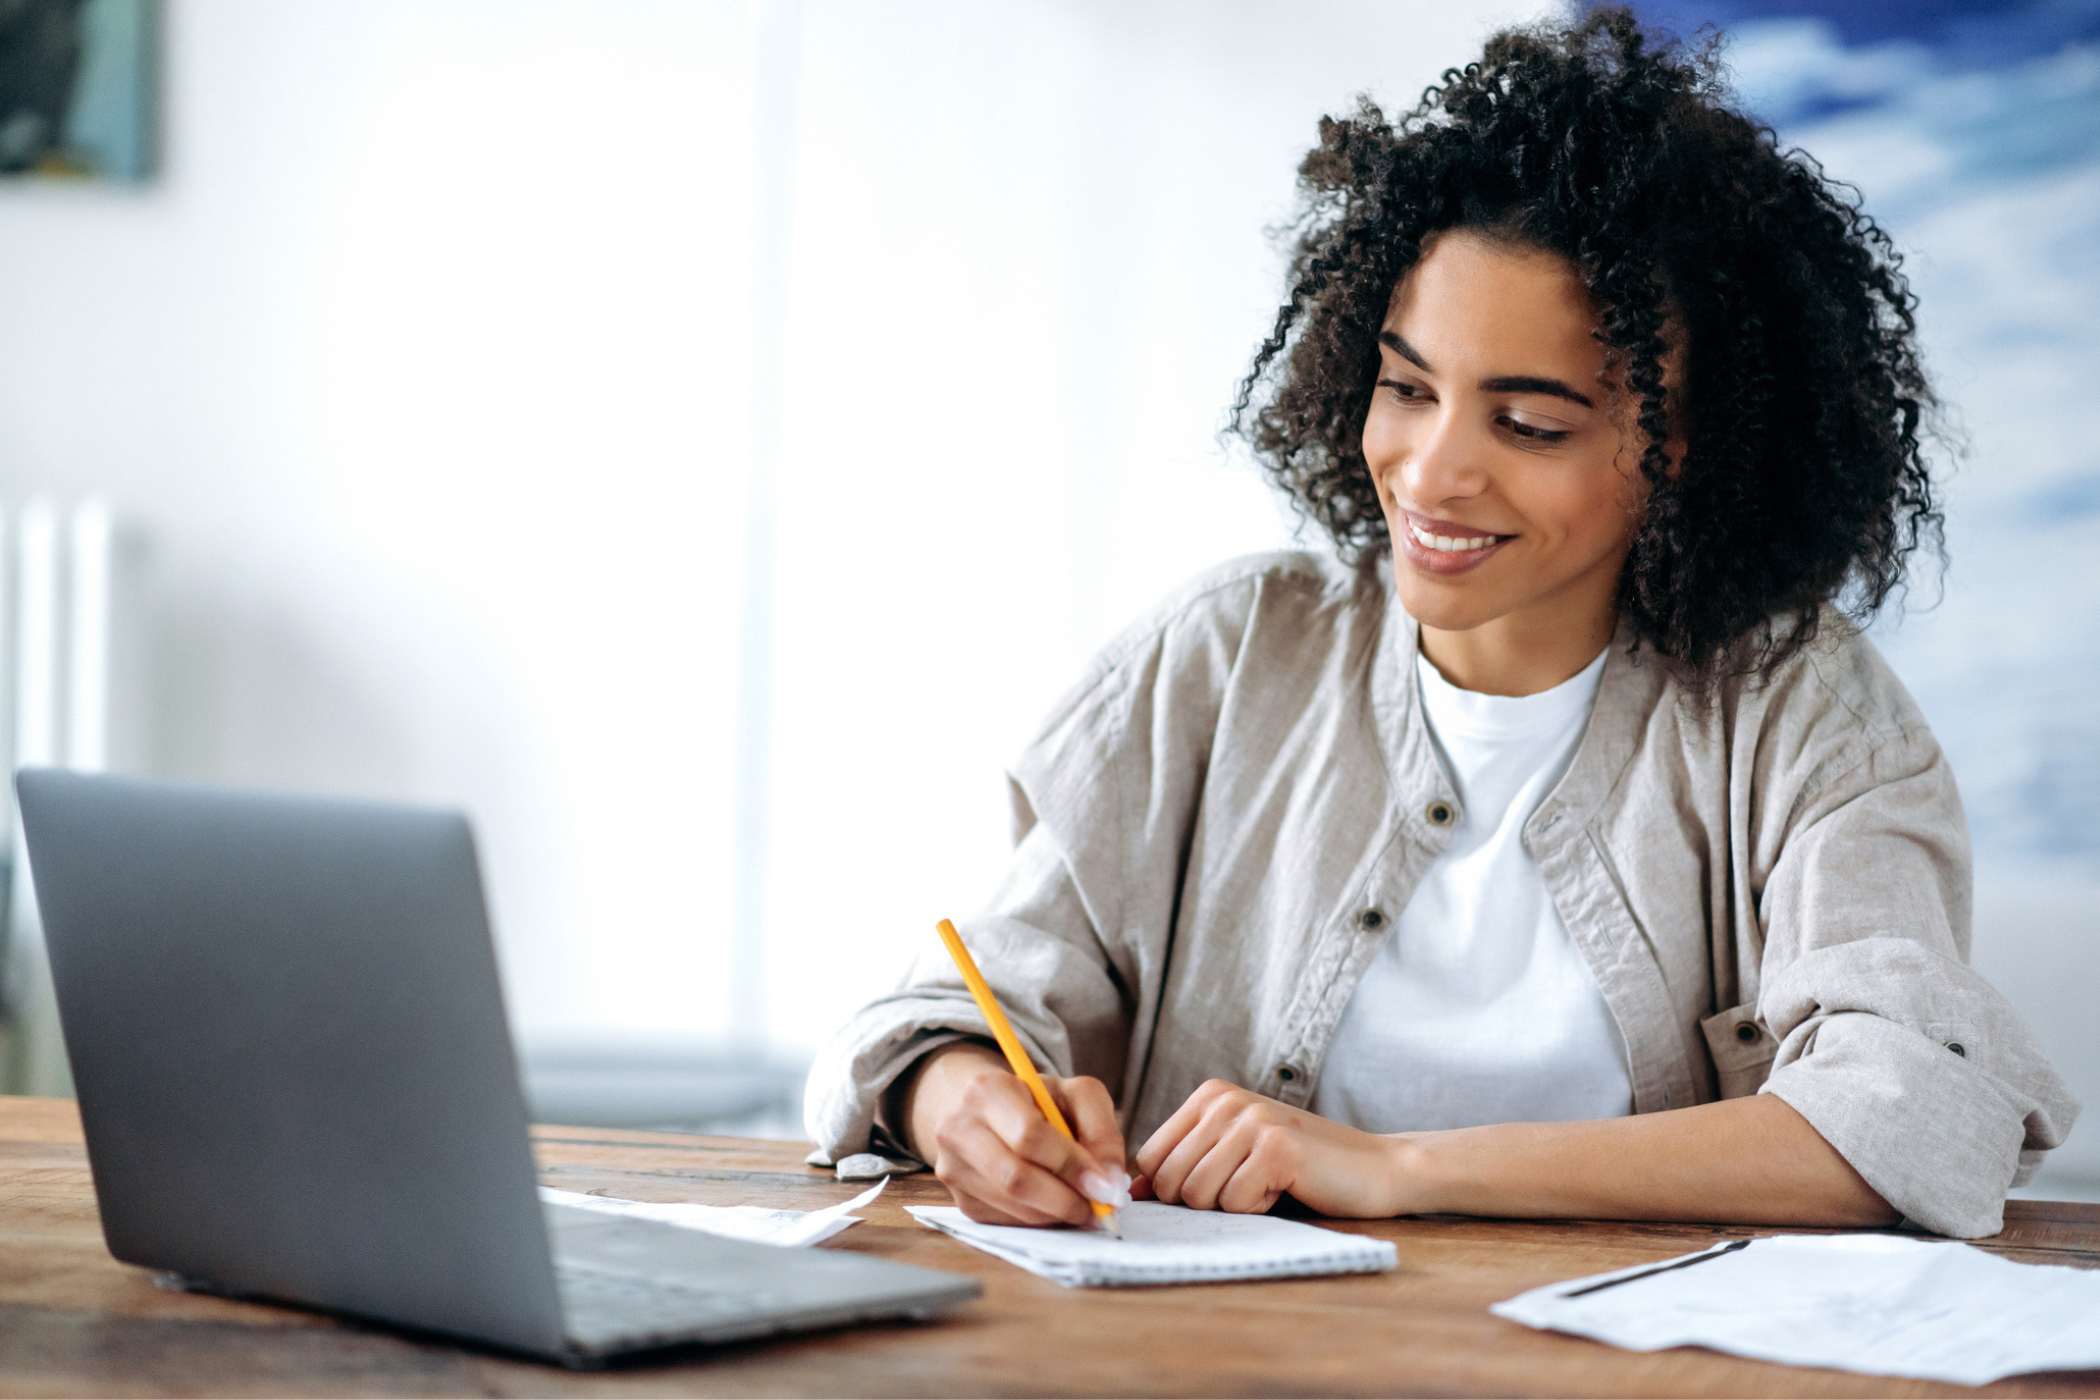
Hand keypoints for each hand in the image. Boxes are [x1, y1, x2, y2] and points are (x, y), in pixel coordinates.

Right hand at [896, 1041, 1130, 1227]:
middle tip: (1100, 1209)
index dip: (1072, 1165)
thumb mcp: (1075, 1095)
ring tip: (1084, 1206)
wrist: (984, 1110)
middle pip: (1016, 1178)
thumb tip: (1112, 1183)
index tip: (1108, 1186)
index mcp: (987, 1090)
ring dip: (1057, 1214)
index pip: (1029, 1135)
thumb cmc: (1037, 1102)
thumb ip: (1102, 1130)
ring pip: (1013, 1206)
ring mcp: (953, 1168)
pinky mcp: (960, 1200)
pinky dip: (1040, 1219)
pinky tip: (1054, 1205)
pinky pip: (1007, 1221)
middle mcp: (958, 1128)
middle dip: (1066, 1200)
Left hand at [1132, 1078, 1405, 1217]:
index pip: (1150, 1160)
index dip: (1172, 1191)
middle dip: (1203, 1203)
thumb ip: (1185, 1165)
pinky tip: (1288, 1188)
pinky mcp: (1275, 1147)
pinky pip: (1235, 1203)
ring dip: (1234, 1206)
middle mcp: (1224, 1100)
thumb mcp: (1234, 1156)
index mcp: (1209, 1096)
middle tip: (1249, 1188)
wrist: (1376, 1168)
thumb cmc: (1301, 1170)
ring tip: (1269, 1185)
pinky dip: (1260, 1210)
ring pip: (1197, 1195)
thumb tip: (1128, 1191)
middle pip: (1168, 1181)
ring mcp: (1250, 1120)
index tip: (1214, 1191)